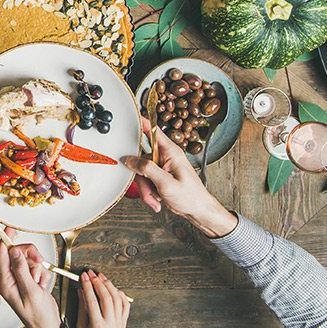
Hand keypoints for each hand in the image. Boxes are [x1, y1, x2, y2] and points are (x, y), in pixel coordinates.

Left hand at [0, 242, 59, 327]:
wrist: (48, 326)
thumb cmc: (38, 315)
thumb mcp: (30, 291)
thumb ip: (21, 270)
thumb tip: (13, 251)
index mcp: (5, 282)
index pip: (2, 254)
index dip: (5, 239)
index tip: (10, 228)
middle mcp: (10, 278)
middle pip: (18, 253)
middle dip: (30, 255)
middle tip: (39, 262)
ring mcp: (20, 278)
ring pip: (28, 259)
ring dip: (38, 267)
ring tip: (40, 282)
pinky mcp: (29, 279)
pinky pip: (36, 266)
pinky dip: (42, 273)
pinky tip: (42, 285)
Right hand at [77, 270, 129, 327]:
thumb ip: (82, 308)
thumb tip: (81, 291)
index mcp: (98, 327)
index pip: (92, 301)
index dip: (87, 286)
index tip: (84, 277)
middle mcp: (111, 325)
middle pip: (106, 297)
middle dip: (98, 283)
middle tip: (92, 274)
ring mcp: (119, 324)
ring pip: (117, 299)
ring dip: (109, 286)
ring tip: (102, 278)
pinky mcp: (124, 324)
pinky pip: (125, 306)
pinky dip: (120, 295)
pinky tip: (114, 289)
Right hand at [122, 117, 237, 237]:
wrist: (198, 210)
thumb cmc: (191, 197)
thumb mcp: (166, 184)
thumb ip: (147, 169)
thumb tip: (130, 160)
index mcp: (171, 152)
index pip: (152, 130)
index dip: (140, 122)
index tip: (128, 117)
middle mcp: (166, 156)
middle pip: (142, 158)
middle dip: (142, 178)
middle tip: (147, 190)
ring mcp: (162, 166)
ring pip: (142, 172)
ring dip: (146, 188)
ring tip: (155, 199)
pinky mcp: (160, 175)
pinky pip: (146, 180)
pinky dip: (148, 191)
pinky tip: (157, 199)